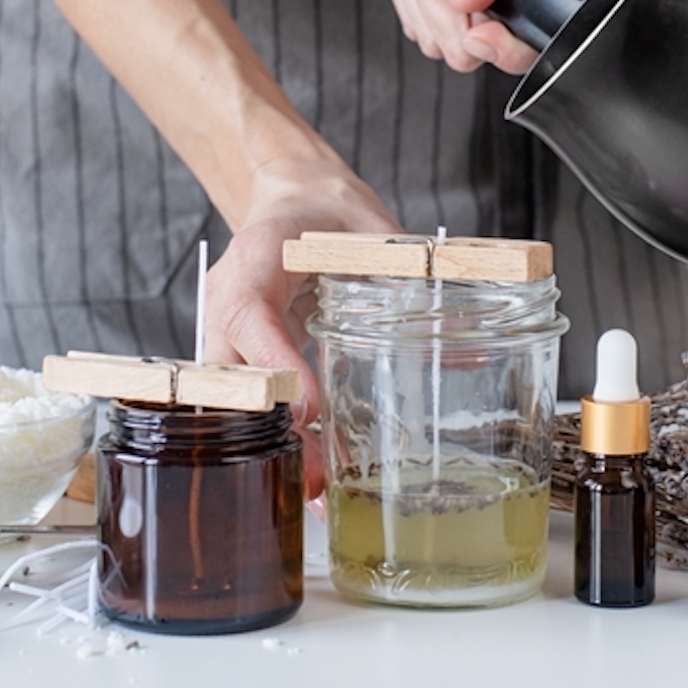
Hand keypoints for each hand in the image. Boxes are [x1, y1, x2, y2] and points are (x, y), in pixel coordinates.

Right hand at [200, 155, 399, 495]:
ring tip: (318, 490)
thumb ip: (409, 277)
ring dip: (274, 445)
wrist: (294, 198)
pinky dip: (279, 438)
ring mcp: (227, 331)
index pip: (250, 313)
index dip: (276, 363)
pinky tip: (313, 473)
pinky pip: (250, 401)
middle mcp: (228, 299)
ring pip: (235, 399)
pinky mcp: (241, 354)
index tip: (308, 408)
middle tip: (317, 476)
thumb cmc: (326, 210)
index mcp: (256, 257)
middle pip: (232, 374)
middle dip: (272, 430)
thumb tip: (459, 344)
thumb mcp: (372, 231)